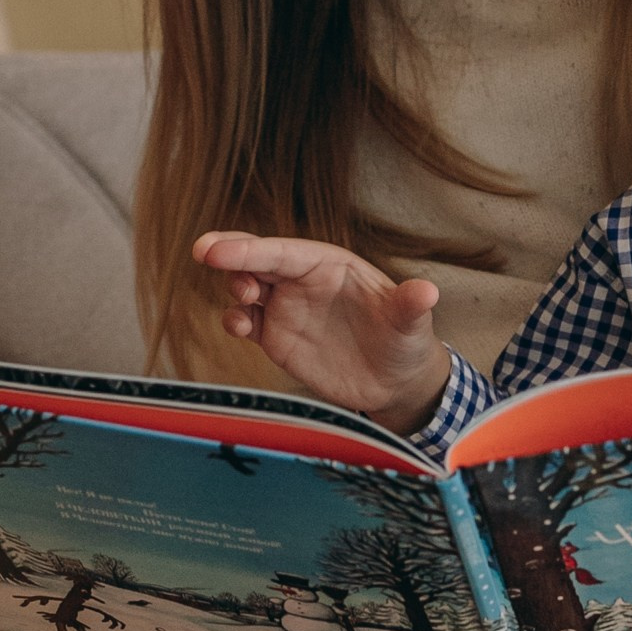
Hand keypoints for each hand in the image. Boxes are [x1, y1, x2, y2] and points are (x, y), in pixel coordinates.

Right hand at [194, 232, 451, 429]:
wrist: (395, 382)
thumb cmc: (404, 342)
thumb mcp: (411, 325)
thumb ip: (410, 306)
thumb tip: (427, 291)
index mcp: (331, 265)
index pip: (286, 251)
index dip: (253, 248)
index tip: (220, 249)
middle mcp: (303, 281)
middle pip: (258, 259)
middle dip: (230, 253)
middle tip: (204, 251)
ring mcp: (287, 308)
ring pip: (246, 287)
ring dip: (235, 289)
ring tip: (245, 304)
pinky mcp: (276, 337)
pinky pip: (247, 322)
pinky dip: (235, 320)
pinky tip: (240, 327)